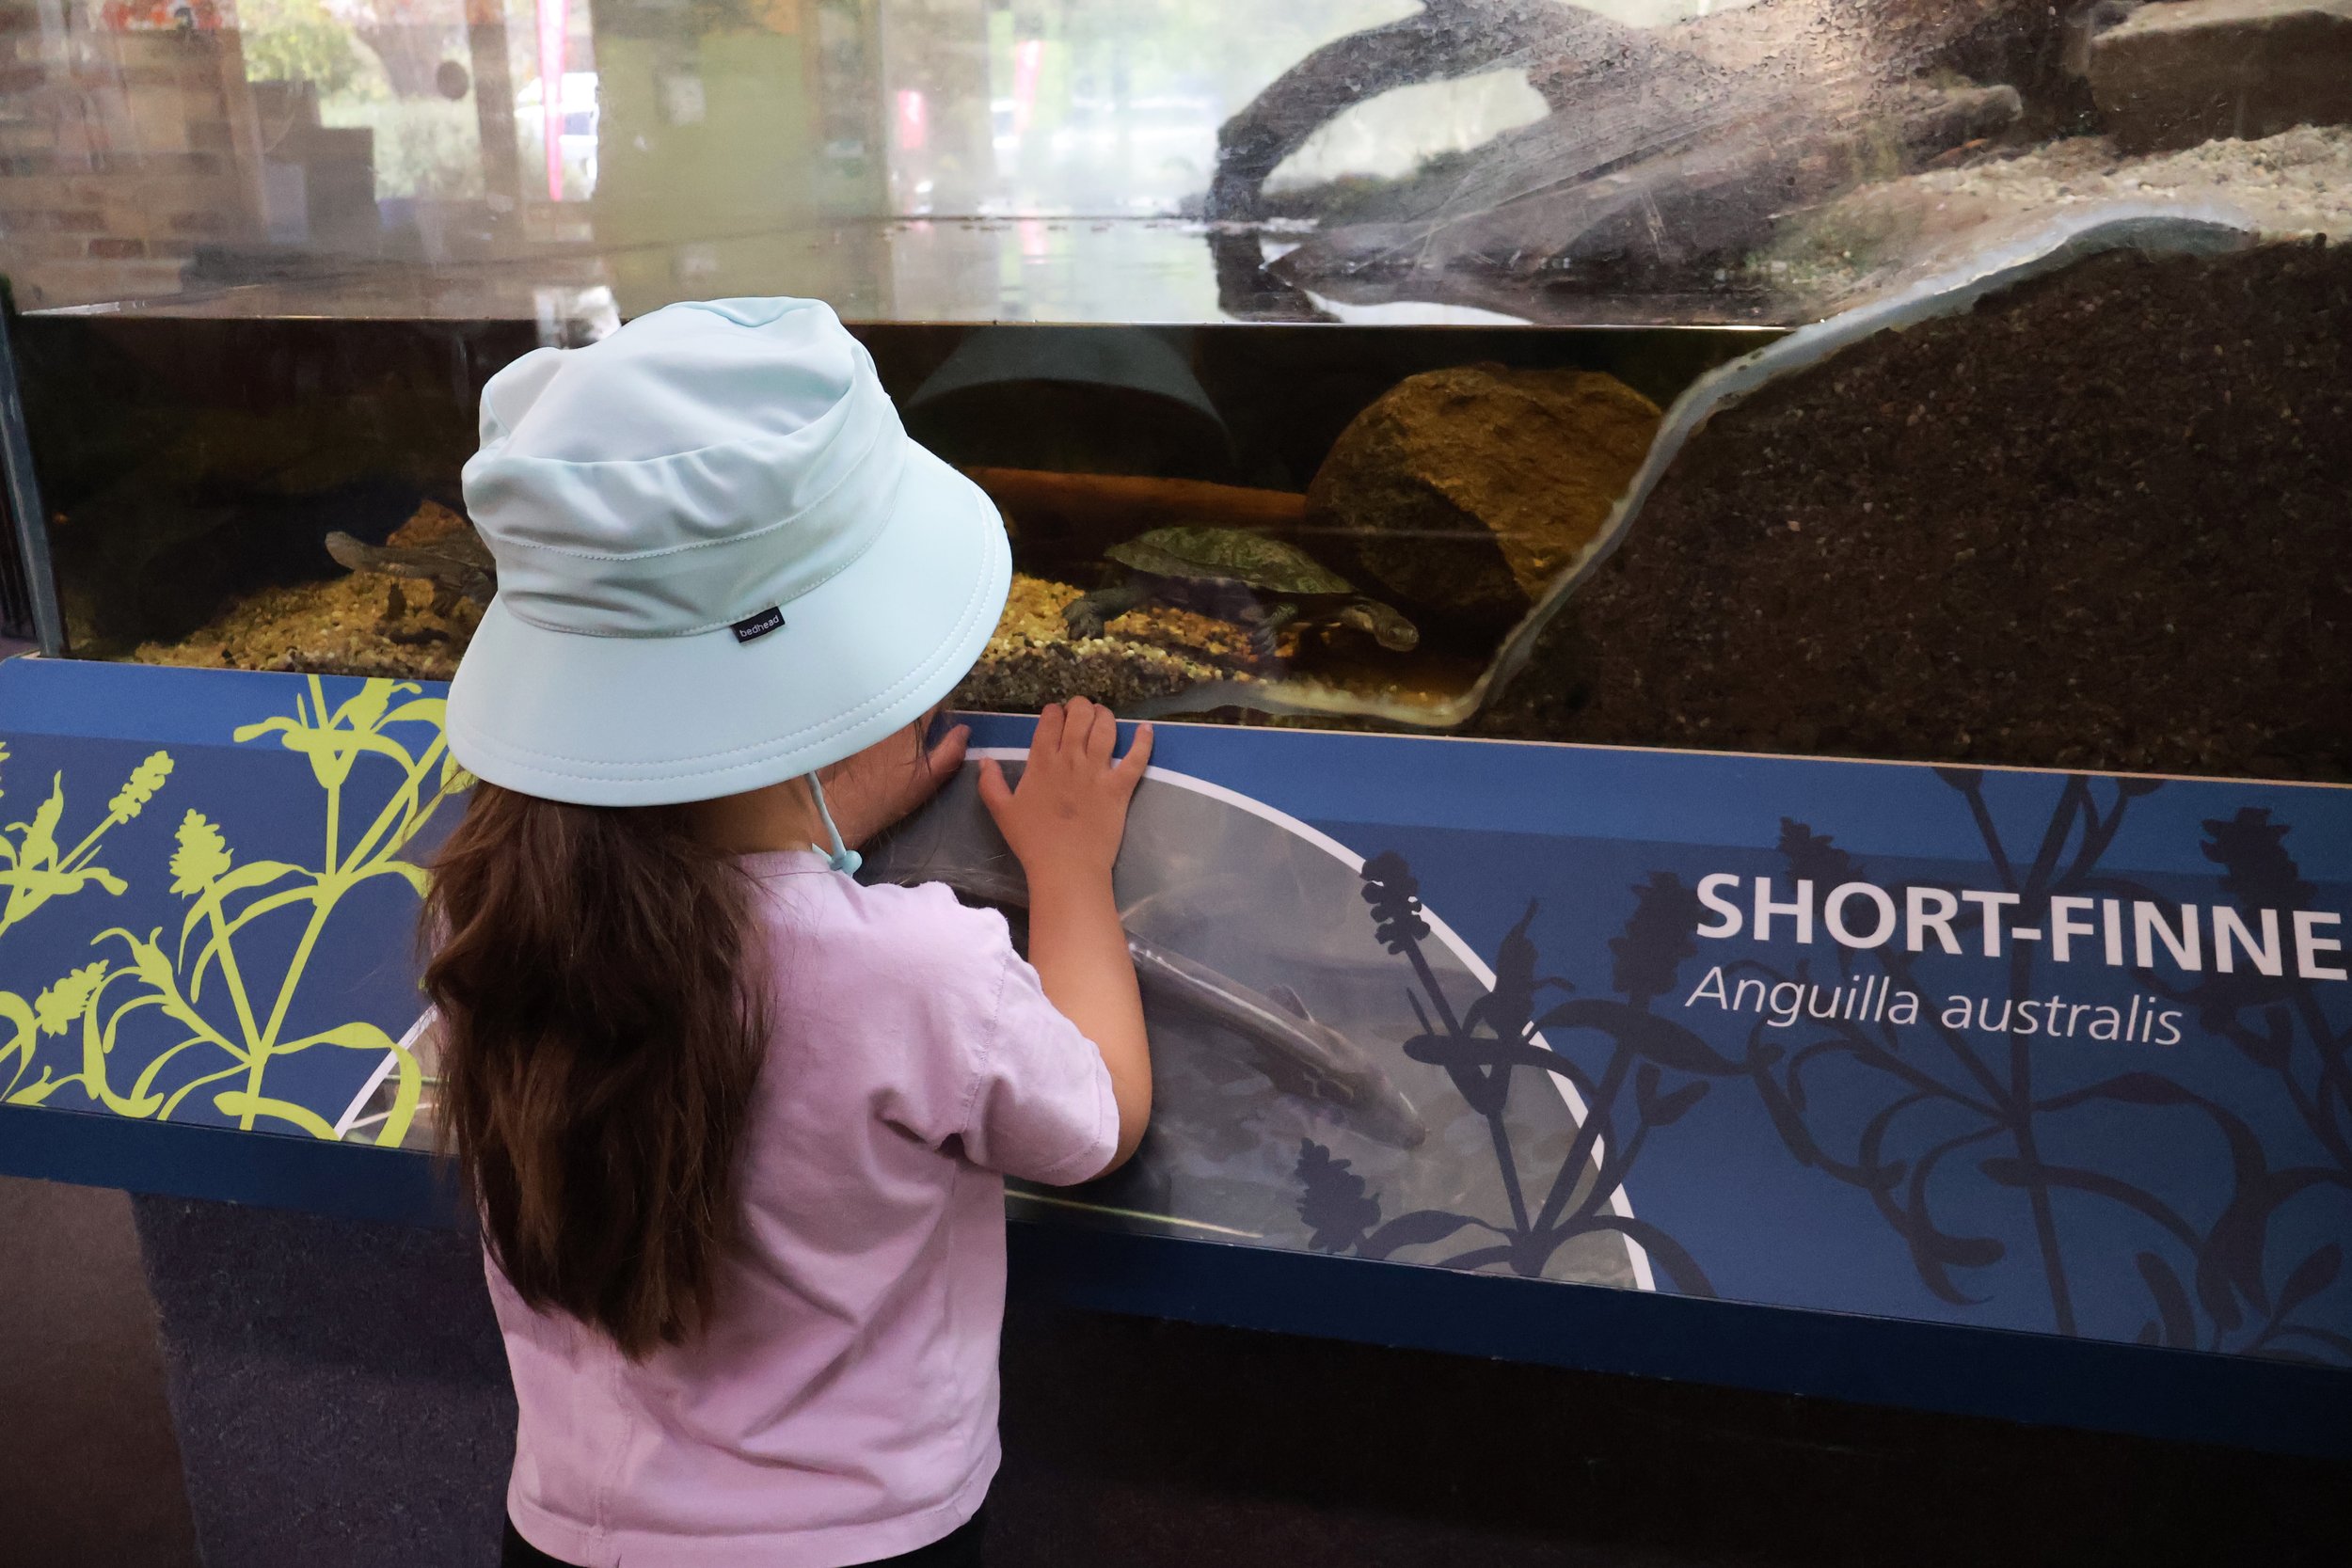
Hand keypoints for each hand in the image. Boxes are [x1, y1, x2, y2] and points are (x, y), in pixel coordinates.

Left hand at [817, 710, 969, 848]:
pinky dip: (877, 716)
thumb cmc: (888, 795)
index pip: (932, 698)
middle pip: (909, 697)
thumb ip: (951, 752)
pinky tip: (875, 735)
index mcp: (911, 722)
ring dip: (896, 710)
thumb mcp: (927, 780)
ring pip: (889, 702)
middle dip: (917, 706)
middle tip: (918, 727)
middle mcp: (888, 711)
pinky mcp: (848, 723)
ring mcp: (866, 716)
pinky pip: (870, 710)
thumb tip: (964, 730)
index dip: (938, 706)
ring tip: (896, 731)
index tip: (939, 719)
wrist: (841, 807)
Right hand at [978, 697, 1152, 885]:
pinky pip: (1136, 759)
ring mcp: (1098, 772)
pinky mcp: (1120, 788)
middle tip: (1081, 710)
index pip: (1050, 721)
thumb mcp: (1001, 811)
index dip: (1053, 711)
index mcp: (1042, 762)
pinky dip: (1143, 742)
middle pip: (1080, 717)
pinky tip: (1146, 729)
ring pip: (1106, 730)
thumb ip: (990, 783)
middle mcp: (1071, 759)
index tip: (1055, 714)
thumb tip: (984, 760)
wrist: (1066, 867)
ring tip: (1103, 714)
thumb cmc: (1033, 841)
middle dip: (1080, 706)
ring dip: (1105, 715)